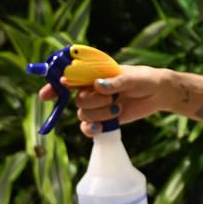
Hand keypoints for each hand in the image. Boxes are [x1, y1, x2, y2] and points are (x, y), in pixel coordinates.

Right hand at [39, 65, 170, 137]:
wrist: (157, 93)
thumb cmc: (144, 79)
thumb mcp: (132, 77)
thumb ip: (115, 81)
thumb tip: (98, 85)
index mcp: (93, 74)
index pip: (68, 79)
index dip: (54, 87)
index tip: (46, 95)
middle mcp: (91, 90)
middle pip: (77, 100)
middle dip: (94, 102)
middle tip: (113, 98)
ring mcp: (96, 105)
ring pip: (83, 114)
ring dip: (100, 114)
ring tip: (118, 107)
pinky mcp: (103, 119)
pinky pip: (87, 127)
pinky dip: (92, 129)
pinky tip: (101, 127)